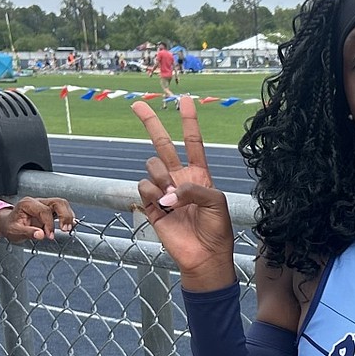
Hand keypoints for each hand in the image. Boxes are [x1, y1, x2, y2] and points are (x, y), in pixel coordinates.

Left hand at [0, 197, 74, 242]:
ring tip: (67, 228)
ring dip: (68, 216)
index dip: (49, 224)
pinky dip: (67, 217)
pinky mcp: (50, 209)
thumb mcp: (15, 231)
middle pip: (58, 202)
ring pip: (62, 204)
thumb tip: (40, 235)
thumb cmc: (10, 226)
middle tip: (65, 229)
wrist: (8, 223)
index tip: (49, 235)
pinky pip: (62, 209)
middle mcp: (38, 202)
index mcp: (27, 204)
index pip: (45, 211)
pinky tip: (68, 225)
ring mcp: (44, 204)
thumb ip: (28, 232)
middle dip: (64, 216)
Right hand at [132, 96, 235, 289]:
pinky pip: (143, 187)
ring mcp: (165, 191)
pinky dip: (152, 193)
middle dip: (150, 123)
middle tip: (137, 104)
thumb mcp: (216, 202)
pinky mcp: (152, 206)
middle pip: (162, 144)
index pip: (193, 141)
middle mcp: (180, 179)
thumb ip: (194, 188)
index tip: (185, 99)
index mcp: (200, 174)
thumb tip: (168, 192)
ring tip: (172, 197)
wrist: (205, 256)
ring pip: (151, 167)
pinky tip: (163, 205)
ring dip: (160, 177)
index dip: (189, 120)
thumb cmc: (217, 229)